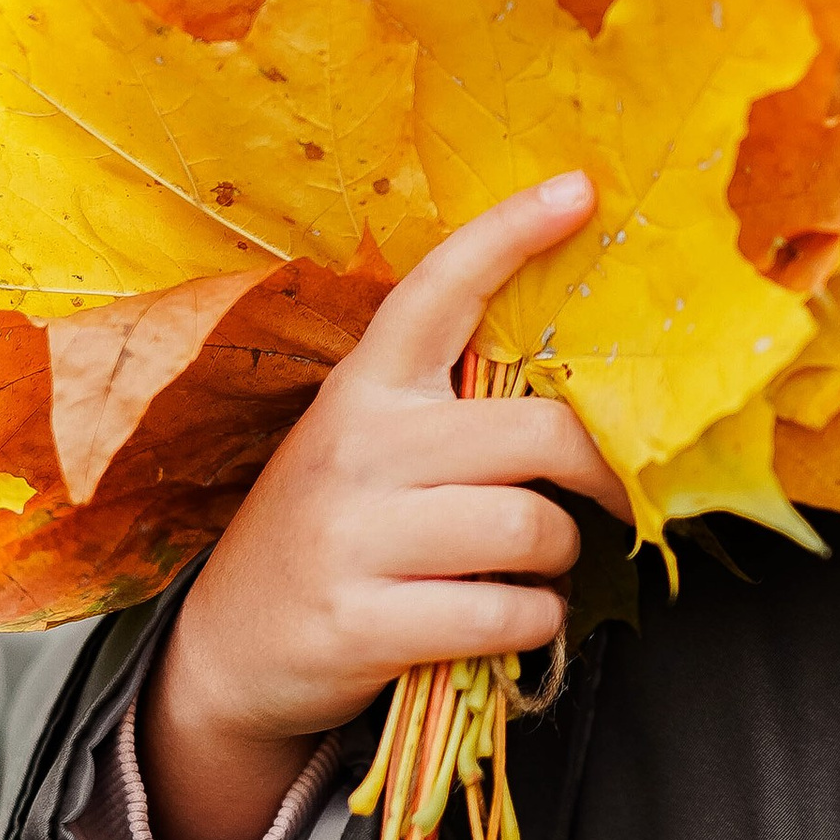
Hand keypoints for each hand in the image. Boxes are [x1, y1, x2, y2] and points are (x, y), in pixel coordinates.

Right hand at [143, 173, 630, 839]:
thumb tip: (582, 394)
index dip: (512, 232)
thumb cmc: (331, 534)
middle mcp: (357, 445)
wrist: (223, 649)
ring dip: (558, 560)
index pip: (440, 288)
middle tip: (616, 496)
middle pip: (538, 433)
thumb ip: (448, 411)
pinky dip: (533, 623)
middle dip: (602, 472)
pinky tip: (508, 619)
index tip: (581, 190)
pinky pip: (505, 615)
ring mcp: (352, 535)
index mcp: (365, 386)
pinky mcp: (359, 623)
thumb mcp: (365, 448)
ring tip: (531, 570)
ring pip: (531, 529)